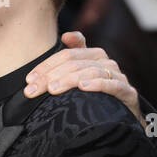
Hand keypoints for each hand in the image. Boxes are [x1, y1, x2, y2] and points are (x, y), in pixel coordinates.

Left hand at [23, 31, 142, 124]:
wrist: (124, 120)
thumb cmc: (98, 98)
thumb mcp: (81, 78)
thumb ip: (72, 58)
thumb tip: (66, 35)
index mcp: (93, 56)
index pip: (67, 54)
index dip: (46, 65)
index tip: (29, 80)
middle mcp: (106, 63)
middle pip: (75, 63)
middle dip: (51, 76)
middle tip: (33, 90)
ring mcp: (118, 77)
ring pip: (91, 71)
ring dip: (69, 80)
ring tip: (53, 89)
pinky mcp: (128, 93)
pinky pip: (113, 85)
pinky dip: (98, 84)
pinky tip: (83, 87)